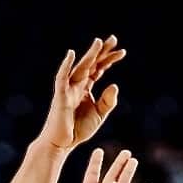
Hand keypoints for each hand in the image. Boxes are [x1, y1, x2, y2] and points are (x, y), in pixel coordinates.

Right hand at [40, 36, 125, 151]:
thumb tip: (114, 85)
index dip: (109, 60)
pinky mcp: (60, 96)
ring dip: (89, 55)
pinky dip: (65, 66)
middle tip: (113, 39)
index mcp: (85, 89)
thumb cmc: (78, 130)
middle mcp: (76, 86)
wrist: (62, 143)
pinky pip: (62, 78)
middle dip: (101, 52)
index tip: (122, 52)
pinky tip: (71, 54)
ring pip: (80, 68)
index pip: (98, 70)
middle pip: (90, 64)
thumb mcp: (99, 115)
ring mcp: (68, 89)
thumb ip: (107, 101)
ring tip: (99, 43)